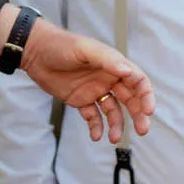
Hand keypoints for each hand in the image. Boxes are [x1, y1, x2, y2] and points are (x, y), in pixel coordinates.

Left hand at [19, 18, 153, 142]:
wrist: (34, 52)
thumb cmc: (61, 45)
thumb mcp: (85, 49)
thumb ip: (107, 60)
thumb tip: (127, 72)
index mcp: (114, 65)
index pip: (138, 81)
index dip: (146, 95)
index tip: (148, 111)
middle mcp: (108, 78)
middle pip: (130, 99)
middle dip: (138, 115)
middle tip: (142, 130)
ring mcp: (95, 90)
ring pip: (113, 111)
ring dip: (116, 125)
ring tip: (113, 138)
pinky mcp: (81, 100)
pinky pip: (93, 116)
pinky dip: (96, 127)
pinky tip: (96, 136)